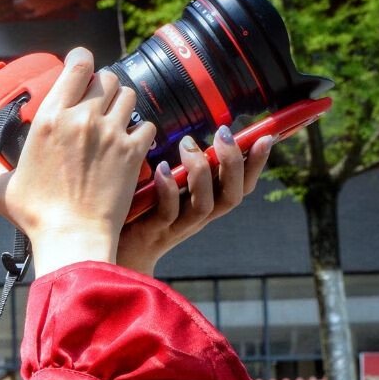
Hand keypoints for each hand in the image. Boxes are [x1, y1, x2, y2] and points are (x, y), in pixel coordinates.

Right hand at [0, 47, 157, 276]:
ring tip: (115, 117)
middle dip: (102, 84)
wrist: (72, 236)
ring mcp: (110, 134)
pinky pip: (147, 124)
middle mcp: (82, 119)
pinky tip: (131, 139)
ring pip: (128, 95)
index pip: (77, 65)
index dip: (81, 60)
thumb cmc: (37, 215)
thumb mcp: (2, 184)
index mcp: (51, 119)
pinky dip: (141, 129)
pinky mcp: (130, 152)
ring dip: (122, 103)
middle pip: (106, 77)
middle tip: (97, 100)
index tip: (80, 65)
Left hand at [116, 128, 273, 275]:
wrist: (113, 254)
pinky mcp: (152, 232)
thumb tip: (185, 125)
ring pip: (204, 206)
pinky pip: (167, 213)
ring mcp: (175, 227)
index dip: (256, 164)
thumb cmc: (136, 212)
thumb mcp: (161, 185)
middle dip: (234, 164)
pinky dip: (168, 190)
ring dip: (201, 173)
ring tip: (188, 145)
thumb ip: (176, 163)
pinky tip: (162, 169)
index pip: (241, 185)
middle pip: (231, 196)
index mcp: (204, 203)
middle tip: (223, 134)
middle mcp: (196, 218)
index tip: (266, 136)